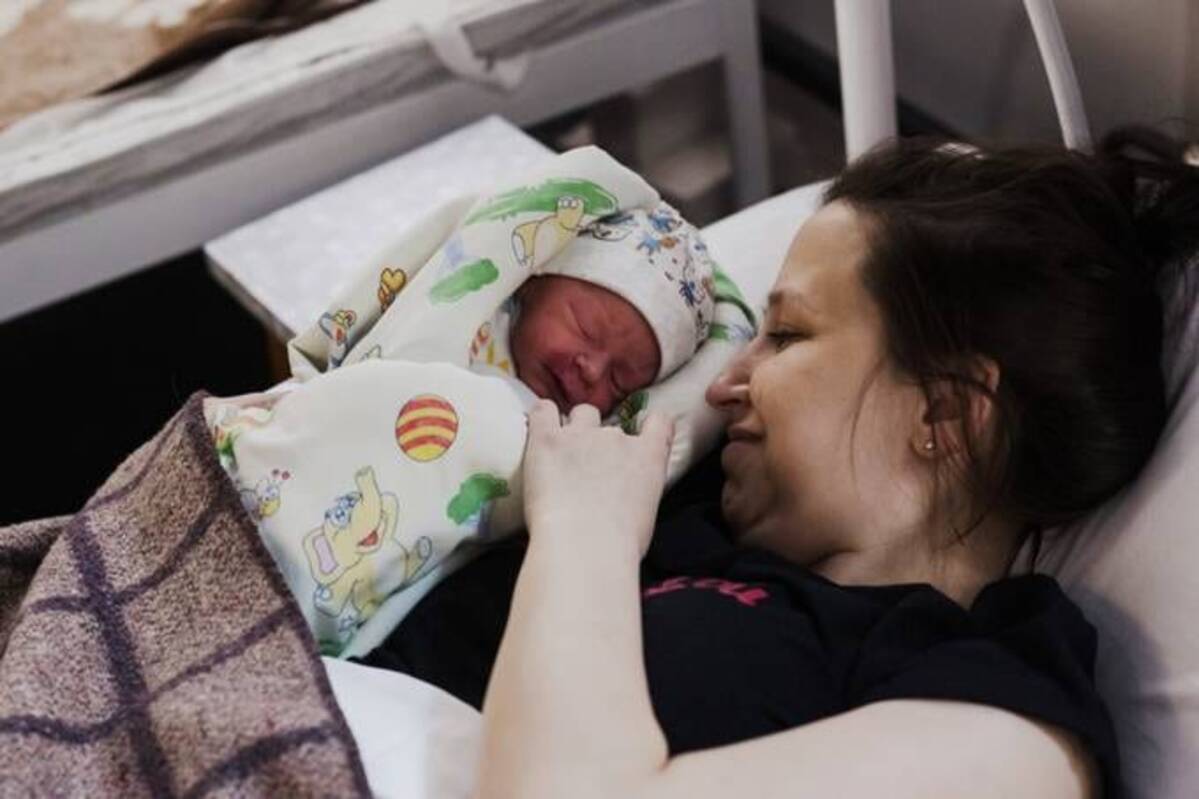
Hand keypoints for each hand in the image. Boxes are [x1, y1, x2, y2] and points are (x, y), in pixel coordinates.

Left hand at [523, 400, 673, 558]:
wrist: (584, 546)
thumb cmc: (618, 545)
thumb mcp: (645, 515)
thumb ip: (638, 491)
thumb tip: (623, 497)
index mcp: (647, 457)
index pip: (660, 422)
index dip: (650, 426)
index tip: (640, 437)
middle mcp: (617, 438)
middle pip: (611, 425)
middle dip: (601, 443)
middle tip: (587, 470)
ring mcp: (581, 435)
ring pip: (581, 414)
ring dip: (574, 428)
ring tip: (561, 454)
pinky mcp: (547, 439)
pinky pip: (544, 411)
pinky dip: (542, 418)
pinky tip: (539, 430)